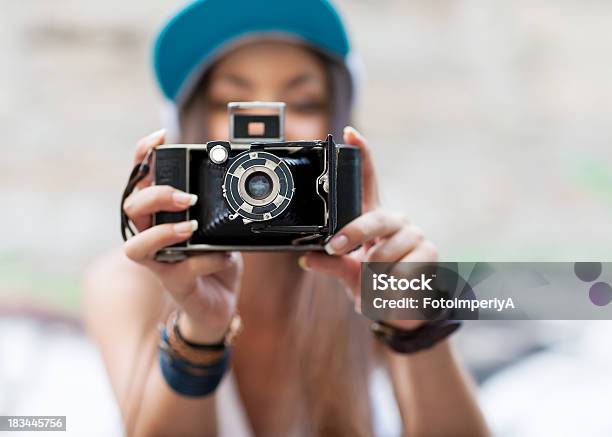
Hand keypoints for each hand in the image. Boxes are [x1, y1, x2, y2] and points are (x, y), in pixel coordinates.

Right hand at [122, 129, 242, 342]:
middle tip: (186, 197)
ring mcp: (159, 262)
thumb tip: (228, 177)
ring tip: (190, 226)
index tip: (160, 138)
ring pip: (136, 245)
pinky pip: (182, 270)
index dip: (144, 157)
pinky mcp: (174, 284)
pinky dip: (205, 259)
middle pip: (131, 207)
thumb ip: (215, 205)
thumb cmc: (213, 258)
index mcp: (160, 214)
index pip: (141, 181)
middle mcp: (152, 235)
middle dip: (155, 195)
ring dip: (163, 231)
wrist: (218, 301)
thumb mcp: (218, 225)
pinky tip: (224, 255)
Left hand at [299, 126, 436, 329]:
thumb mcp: (346, 273)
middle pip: (375, 218)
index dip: (361, 155)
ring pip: (385, 251)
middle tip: (336, 248)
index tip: (350, 133)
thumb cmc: (371, 284)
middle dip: (354, 233)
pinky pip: (402, 269)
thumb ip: (331, 264)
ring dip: (373, 274)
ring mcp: (414, 234)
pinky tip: (394, 289)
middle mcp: (395, 220)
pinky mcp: (430, 252)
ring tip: (375, 283)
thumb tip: (307, 258)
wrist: (401, 311)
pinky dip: (390, 286)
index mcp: (372, 218)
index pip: (368, 181)